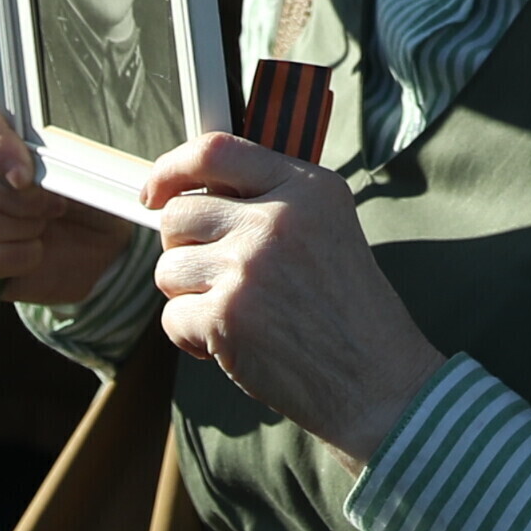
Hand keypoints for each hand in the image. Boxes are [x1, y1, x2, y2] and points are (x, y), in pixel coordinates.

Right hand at [0, 83, 137, 306]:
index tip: (27, 175)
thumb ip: (54, 149)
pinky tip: (29, 248)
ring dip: (20, 229)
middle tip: (51, 204)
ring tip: (41, 224)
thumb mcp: (80, 160)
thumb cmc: (80, 186)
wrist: (92, 235)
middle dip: (17, 198)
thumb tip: (30, 170)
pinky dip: (14, 258)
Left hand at [147, 133, 445, 465]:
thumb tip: (190, 196)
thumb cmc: (349, 310)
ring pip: (168, 267)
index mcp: (308, 187)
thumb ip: (271, 201)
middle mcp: (277, 218)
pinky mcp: (226, 315)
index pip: (217, 151)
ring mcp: (248, 266)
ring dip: (189, 295)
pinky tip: (233, 343)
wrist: (375, 379)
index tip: (155, 191)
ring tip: (237, 312)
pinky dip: (192, 337)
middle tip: (217, 275)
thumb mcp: (329, 227)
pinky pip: (172, 316)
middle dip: (184, 248)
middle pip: (179, 213)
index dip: (172, 168)